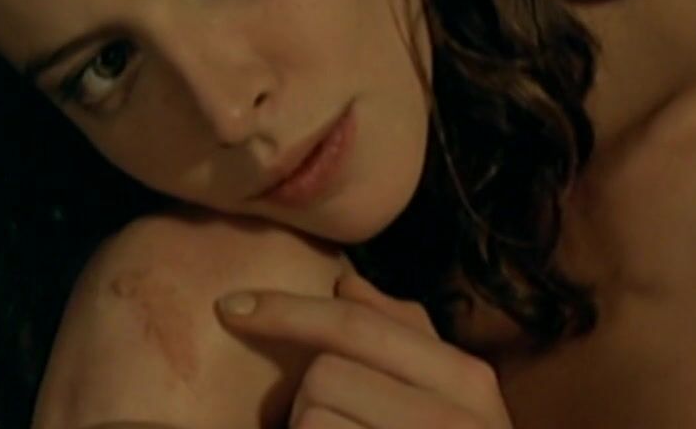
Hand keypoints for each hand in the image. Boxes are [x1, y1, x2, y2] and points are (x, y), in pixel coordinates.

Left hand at [216, 271, 513, 427]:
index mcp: (466, 380)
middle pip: (325, 375)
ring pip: (312, 421)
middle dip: (311, 400)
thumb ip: (400, 335)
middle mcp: (454, 419)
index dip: (286, 309)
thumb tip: (347, 282)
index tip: (229, 306)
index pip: (358, 324)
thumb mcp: (449, 395)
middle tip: (344, 424)